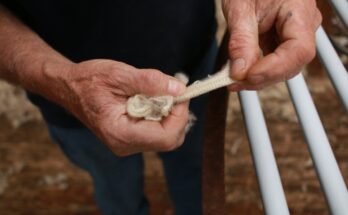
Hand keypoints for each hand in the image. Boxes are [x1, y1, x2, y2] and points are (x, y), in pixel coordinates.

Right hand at [58, 60, 188, 155]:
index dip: (180, 114)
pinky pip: (157, 132)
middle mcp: (124, 145)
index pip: (166, 136)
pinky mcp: (130, 140)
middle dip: (177, 115)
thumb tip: (179, 89)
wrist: (70, 88)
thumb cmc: (89, 80)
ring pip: (166, 137)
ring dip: (170, 114)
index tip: (179, 91)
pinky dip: (162, 116)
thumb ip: (150, 82)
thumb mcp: (119, 74)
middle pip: (170, 139)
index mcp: (120, 133)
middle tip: (170, 91)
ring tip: (157, 93)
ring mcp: (127, 145)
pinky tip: (151, 100)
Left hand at [222, 0, 321, 89]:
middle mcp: (303, 27)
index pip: (298, 51)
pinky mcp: (282, 41)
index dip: (274, 69)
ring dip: (257, 78)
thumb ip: (241, 41)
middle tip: (234, 82)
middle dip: (262, 77)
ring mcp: (293, 35)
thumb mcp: (241, 8)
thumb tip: (239, 71)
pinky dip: (256, 71)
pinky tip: (240, 73)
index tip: (248, 75)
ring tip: (233, 79)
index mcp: (299, 12)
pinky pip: (273, 62)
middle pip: (290, 64)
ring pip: (282, 68)